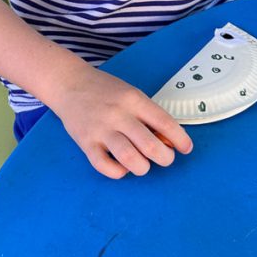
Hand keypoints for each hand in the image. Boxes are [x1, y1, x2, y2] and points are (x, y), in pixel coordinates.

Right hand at [53, 64, 192, 178]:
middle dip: (165, 158)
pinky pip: (104, 166)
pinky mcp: (85, 143)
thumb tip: (168, 141)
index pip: (164, 122)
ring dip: (143, 167)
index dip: (180, 139)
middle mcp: (118, 114)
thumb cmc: (105, 90)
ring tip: (143, 164)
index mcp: (134, 99)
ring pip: (129, 158)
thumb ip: (147, 115)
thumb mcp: (131, 94)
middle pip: (150, 145)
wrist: (70, 84)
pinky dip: (118, 172)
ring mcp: (100, 130)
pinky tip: (122, 167)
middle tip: (165, 158)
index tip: (186, 148)